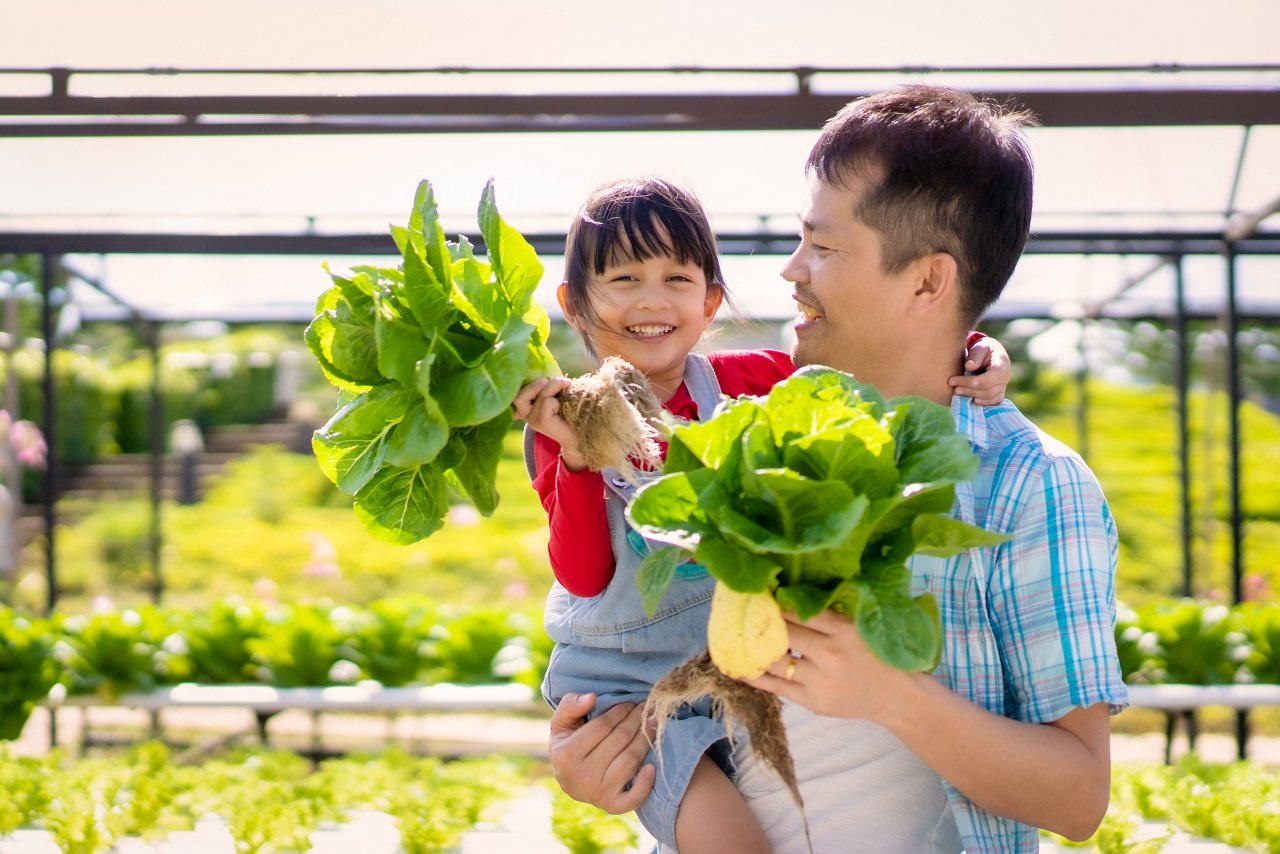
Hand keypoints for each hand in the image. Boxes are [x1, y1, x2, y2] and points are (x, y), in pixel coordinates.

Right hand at [512, 377, 587, 470]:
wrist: (579, 435)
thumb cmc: (569, 411)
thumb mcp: (555, 394)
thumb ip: (547, 386)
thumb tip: (546, 375)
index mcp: (526, 408)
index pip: (515, 393)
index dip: (528, 383)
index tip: (545, 380)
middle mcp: (526, 415)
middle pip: (522, 393)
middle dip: (540, 383)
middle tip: (560, 381)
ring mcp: (533, 420)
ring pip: (541, 395)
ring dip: (555, 387)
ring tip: (566, 387)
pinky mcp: (542, 422)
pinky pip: (547, 402)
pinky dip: (557, 401)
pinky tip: (564, 407)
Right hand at [548, 692, 655, 813]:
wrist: (569, 782)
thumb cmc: (568, 745)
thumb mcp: (561, 723)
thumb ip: (570, 706)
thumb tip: (591, 697)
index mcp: (567, 754)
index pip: (603, 726)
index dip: (620, 711)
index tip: (630, 703)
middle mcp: (582, 775)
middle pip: (620, 740)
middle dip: (636, 720)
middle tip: (646, 708)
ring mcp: (598, 793)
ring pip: (630, 761)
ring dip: (646, 739)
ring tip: (653, 724)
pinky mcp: (612, 806)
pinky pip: (633, 798)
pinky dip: (645, 784)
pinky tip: (652, 766)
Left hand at [744, 611, 911, 723]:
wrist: (896, 696)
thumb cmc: (876, 655)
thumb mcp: (858, 627)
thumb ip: (830, 614)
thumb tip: (791, 596)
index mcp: (842, 629)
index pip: (800, 611)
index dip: (776, 603)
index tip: (759, 595)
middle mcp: (829, 653)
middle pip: (784, 634)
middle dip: (761, 623)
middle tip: (742, 614)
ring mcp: (819, 680)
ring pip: (775, 661)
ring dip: (753, 649)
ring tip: (734, 639)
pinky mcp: (813, 701)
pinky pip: (776, 687)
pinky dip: (755, 676)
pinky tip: (738, 668)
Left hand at [949, 334, 1011, 405]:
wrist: (989, 353)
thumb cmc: (982, 349)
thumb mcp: (979, 348)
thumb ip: (975, 356)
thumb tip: (969, 366)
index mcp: (1002, 363)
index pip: (990, 377)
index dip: (971, 381)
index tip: (953, 380)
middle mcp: (1005, 376)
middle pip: (989, 389)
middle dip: (970, 390)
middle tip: (954, 389)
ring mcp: (1003, 385)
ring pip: (991, 397)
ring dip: (973, 396)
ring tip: (957, 393)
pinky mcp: (999, 392)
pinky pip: (994, 401)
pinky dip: (983, 403)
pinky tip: (971, 401)